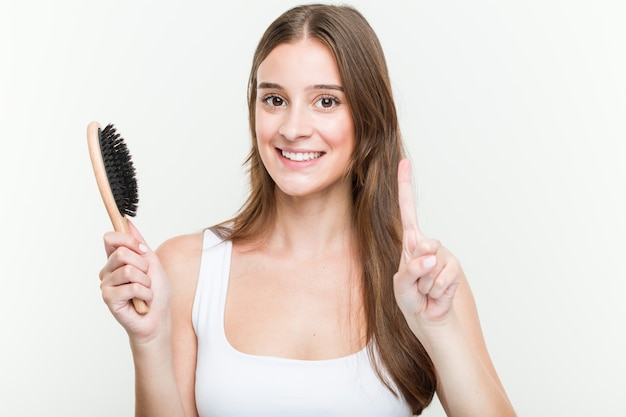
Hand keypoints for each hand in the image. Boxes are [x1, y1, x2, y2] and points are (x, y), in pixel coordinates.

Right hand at [100, 221, 171, 343]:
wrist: (158, 319)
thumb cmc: (156, 293)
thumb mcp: (152, 263)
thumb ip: (139, 243)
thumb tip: (126, 221)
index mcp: (116, 260)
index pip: (111, 238)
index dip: (128, 240)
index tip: (142, 249)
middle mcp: (108, 271)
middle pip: (122, 253)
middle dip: (143, 265)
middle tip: (146, 278)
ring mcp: (106, 285)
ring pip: (128, 270)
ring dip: (146, 282)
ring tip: (145, 291)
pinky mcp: (109, 298)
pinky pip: (132, 287)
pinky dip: (145, 294)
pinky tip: (142, 302)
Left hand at [393, 159, 462, 329]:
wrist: (427, 316)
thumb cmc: (410, 298)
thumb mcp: (400, 284)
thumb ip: (411, 269)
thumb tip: (430, 257)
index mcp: (409, 242)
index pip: (407, 209)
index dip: (405, 186)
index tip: (404, 163)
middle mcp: (425, 244)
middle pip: (421, 243)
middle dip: (415, 268)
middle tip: (415, 283)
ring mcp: (441, 254)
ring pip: (431, 264)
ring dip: (424, 283)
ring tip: (424, 289)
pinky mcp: (453, 266)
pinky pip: (443, 275)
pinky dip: (436, 289)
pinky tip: (435, 293)